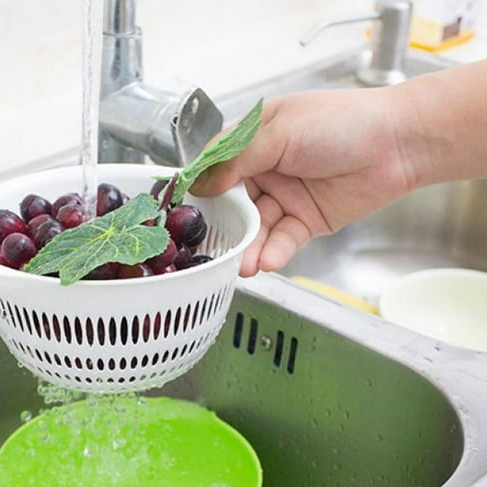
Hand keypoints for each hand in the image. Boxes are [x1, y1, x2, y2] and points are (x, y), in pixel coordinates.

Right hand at [191, 88, 416, 275]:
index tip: (186, 213)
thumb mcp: (280, 133)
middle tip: (214, 250)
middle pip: (232, 204)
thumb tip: (201, 184)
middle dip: (224, 229)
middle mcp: (265, 168)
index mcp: (254, 138)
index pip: (216, 166)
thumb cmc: (343, 122)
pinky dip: (274, 251)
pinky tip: (267, 261)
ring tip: (242, 266)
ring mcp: (285, 195)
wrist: (398, 144)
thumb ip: (238, 160)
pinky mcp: (305, 220)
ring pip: (256, 227)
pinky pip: (282, 240)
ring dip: (248, 248)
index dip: (201, 189)